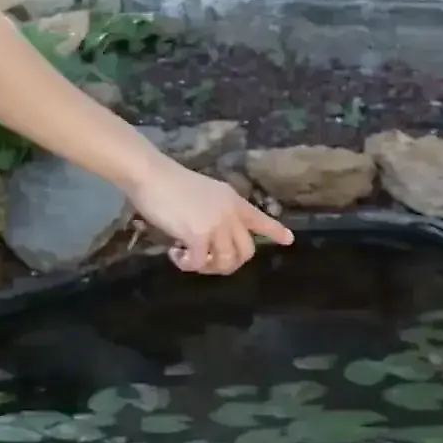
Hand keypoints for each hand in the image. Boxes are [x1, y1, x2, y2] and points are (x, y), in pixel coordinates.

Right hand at [126, 157, 294, 274]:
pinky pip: (200, 263)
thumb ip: (213, 213)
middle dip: (230, 264)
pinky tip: (176, 255)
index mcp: (232, 200)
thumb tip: (205, 238)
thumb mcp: (203, 194)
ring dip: (208, 267)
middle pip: (246, 250)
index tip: (289, 240)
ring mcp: (216, 224)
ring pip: (226, 260)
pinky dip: (187, 265)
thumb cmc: (169, 182)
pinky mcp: (199, 236)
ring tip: (189, 259)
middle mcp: (230, 213)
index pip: (259, 218)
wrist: (152, 175)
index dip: (274, 231)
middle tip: (208, 262)